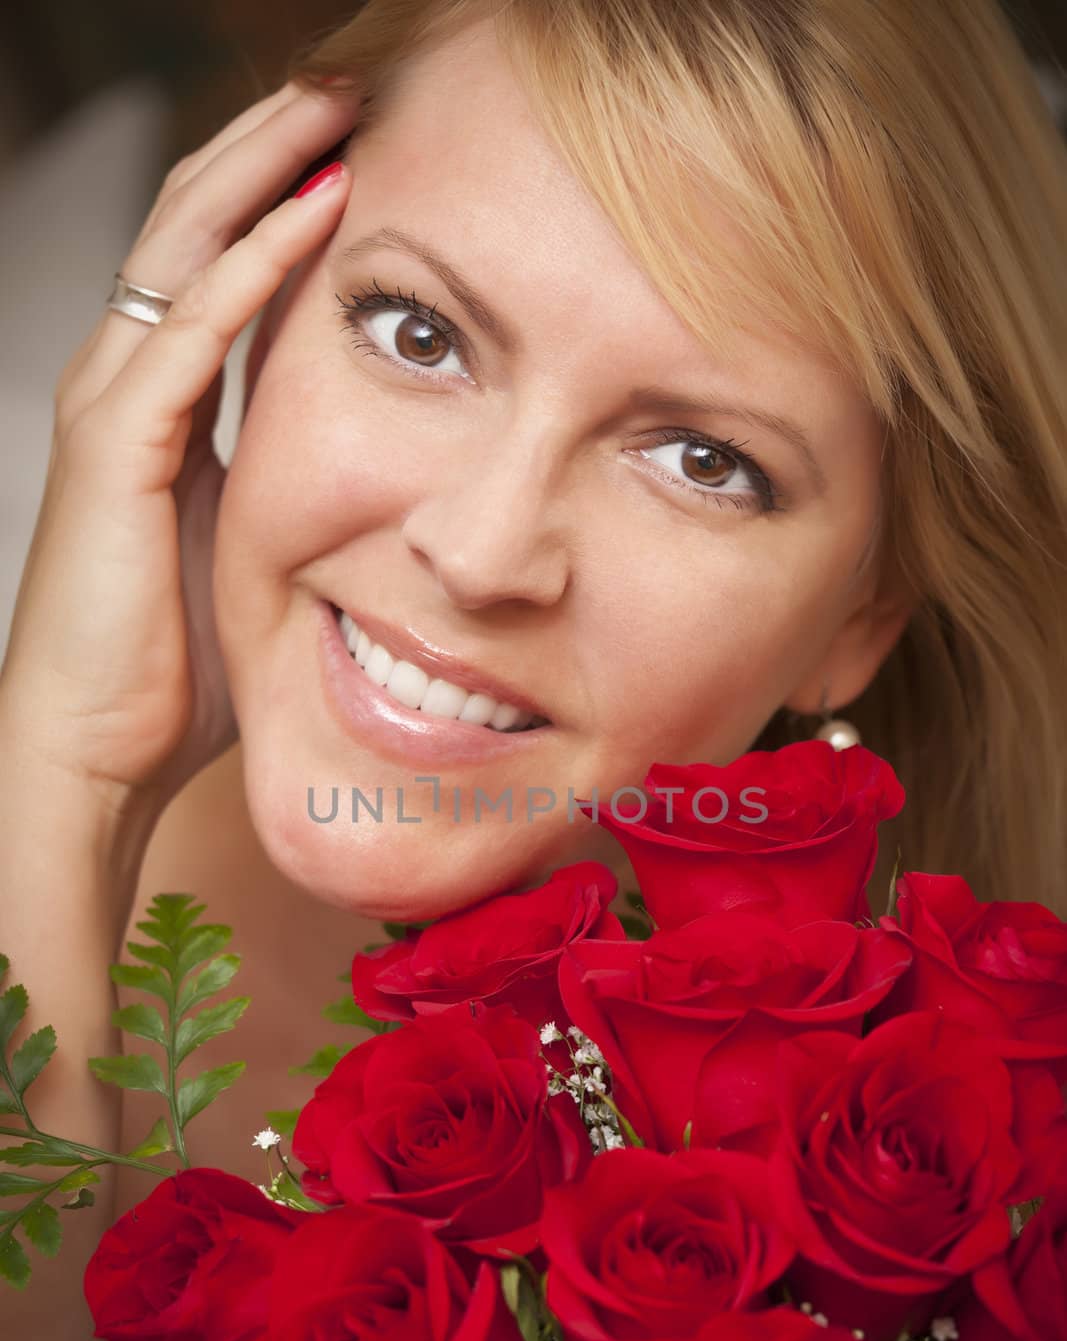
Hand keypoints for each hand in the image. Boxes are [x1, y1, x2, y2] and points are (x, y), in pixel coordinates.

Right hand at [0, 80, 356, 820]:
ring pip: (183, 247)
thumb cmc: (170, 672)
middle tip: (351, 87)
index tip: (362, 150)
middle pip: (197, 224)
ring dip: (261, 170)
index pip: (219, 266)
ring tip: (335, 106)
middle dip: (271, 147)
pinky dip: (251, 265)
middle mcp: (126, 383)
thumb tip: (368, 486)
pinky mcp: (117, 446)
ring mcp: (112, 404)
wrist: (96, 751)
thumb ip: (293, 497)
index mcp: (162, 405)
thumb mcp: (249, 556)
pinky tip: (312, 209)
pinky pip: (189, 331)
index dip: (280, 197)